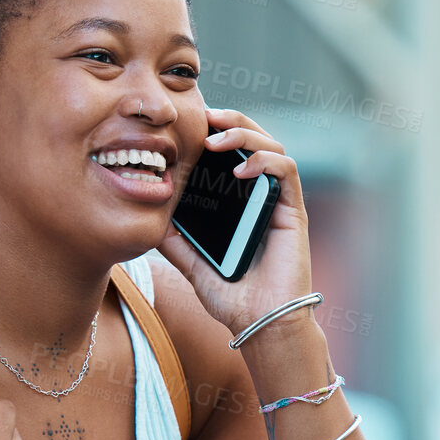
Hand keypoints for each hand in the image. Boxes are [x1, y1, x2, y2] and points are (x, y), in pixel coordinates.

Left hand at [156, 106, 313, 338]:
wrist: (260, 324)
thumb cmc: (231, 296)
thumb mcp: (190, 261)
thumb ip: (172, 236)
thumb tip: (145, 211)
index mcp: (238, 201)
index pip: (228, 152)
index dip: (212, 131)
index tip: (185, 123)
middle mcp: (260, 195)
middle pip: (252, 139)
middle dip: (229, 120)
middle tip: (202, 115)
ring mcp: (278, 201)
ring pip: (272, 146)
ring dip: (245, 134)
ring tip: (216, 140)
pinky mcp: (294, 211)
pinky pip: (286, 172)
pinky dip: (265, 162)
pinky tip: (240, 169)